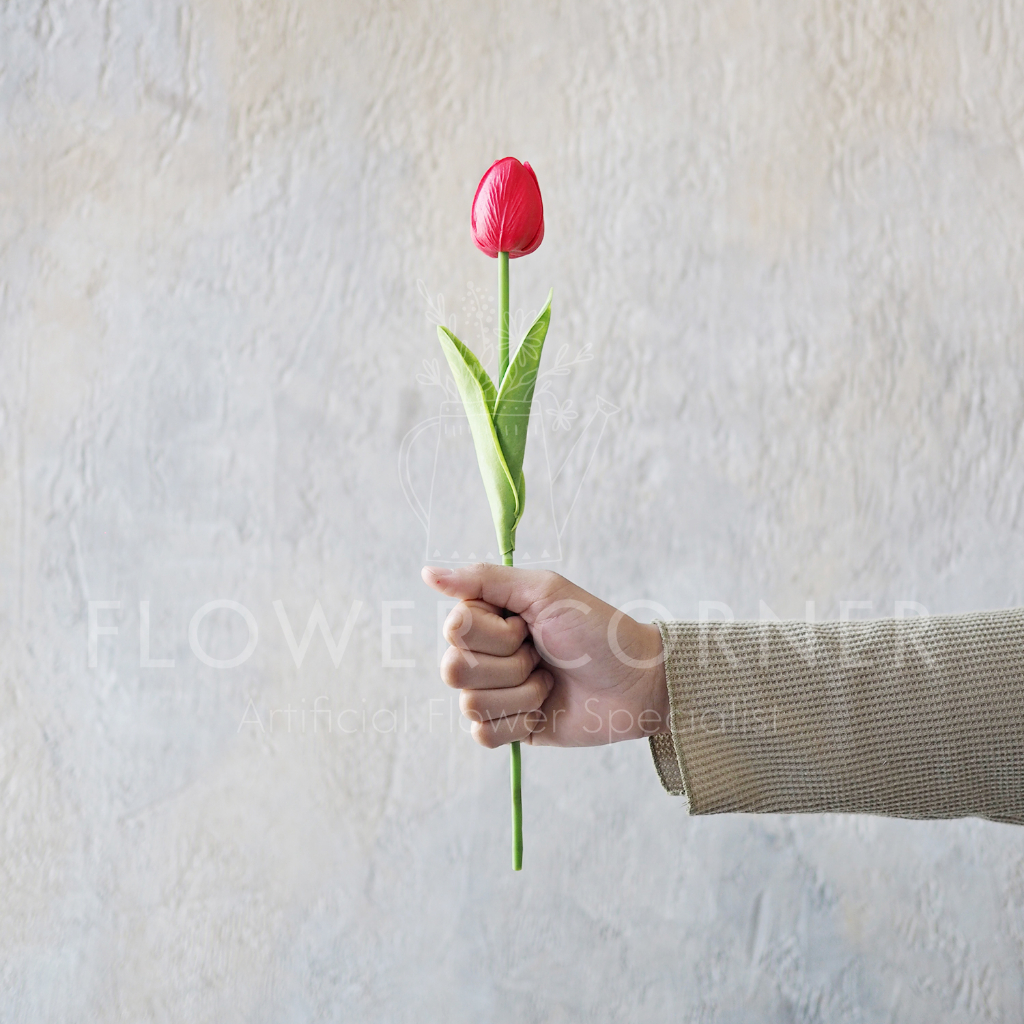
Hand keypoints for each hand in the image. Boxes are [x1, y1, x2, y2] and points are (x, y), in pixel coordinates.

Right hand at [421, 563, 668, 747]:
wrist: (635, 682)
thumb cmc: (595, 630)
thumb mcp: (543, 591)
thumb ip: (484, 579)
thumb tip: (427, 572)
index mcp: (488, 617)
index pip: (454, 629)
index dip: (493, 632)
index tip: (528, 625)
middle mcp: (484, 654)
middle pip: (454, 669)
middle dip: (509, 664)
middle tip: (541, 654)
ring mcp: (494, 693)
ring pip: (469, 704)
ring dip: (520, 693)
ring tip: (548, 682)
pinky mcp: (507, 728)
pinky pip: (483, 734)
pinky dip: (519, 722)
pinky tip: (543, 710)